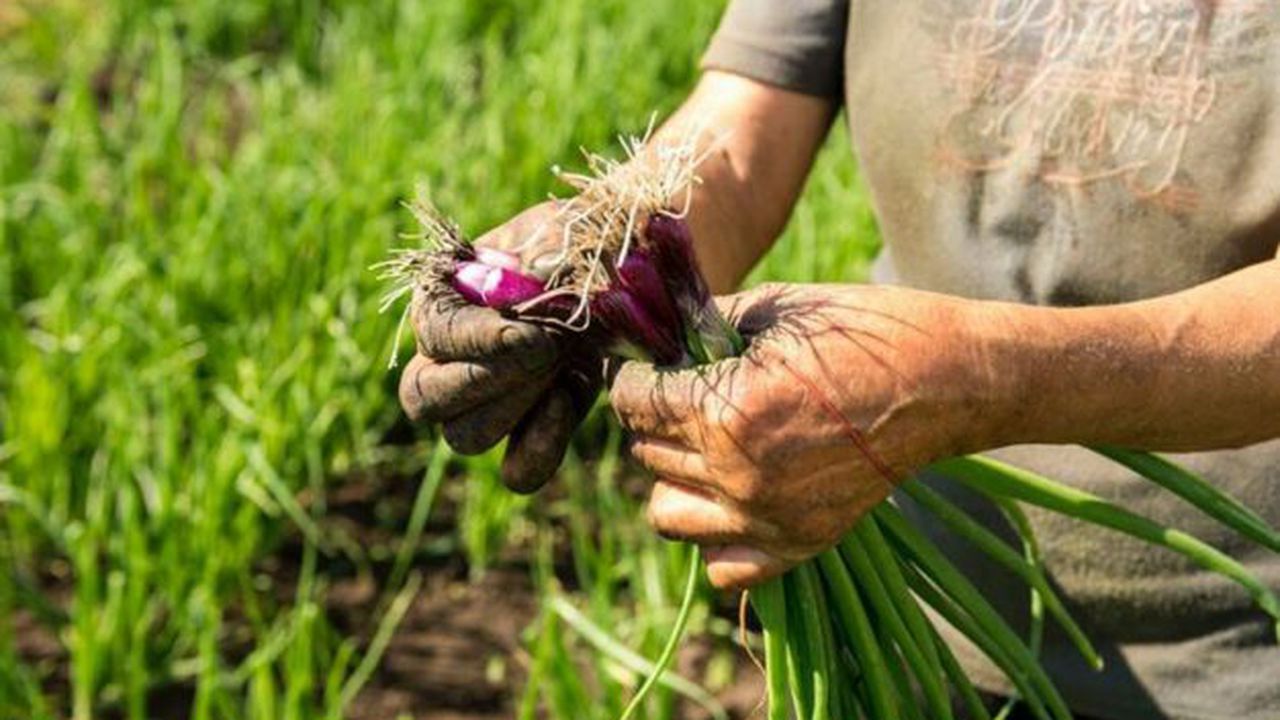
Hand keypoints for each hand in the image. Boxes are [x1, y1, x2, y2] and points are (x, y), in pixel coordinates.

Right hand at [399, 203, 600, 492]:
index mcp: (444, 295)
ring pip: (464, 437)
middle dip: (486, 378)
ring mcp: (486, 401)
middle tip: (547, 349)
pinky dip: (542, 447)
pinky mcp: (532, 431)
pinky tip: (569, 397)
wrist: (637, 278)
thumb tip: (516, 289)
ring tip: (562, 360)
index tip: (532, 333)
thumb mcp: (566, 231)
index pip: (431, 334)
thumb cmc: (589, 242)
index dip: (476, 341)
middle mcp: (450, 354)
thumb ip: (540, 253)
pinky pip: (518, 470)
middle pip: (423, 398)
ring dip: (517, 404)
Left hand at [608, 283, 991, 588]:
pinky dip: (715, 534)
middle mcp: (739, 473)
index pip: (631, 401)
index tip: (649, 362)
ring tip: (705, 443)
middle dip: (656, 416)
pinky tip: (734, 492)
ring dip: (673, 475)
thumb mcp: (774, 310)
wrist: (947, 379)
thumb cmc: (864, 331)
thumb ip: (700, 327)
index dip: (634, 373)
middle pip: (644, 452)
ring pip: (667, 513)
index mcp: (727, 410)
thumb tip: (649, 334)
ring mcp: (769, 518)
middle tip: (689, 390)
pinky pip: (722, 565)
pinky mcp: (801, 544)